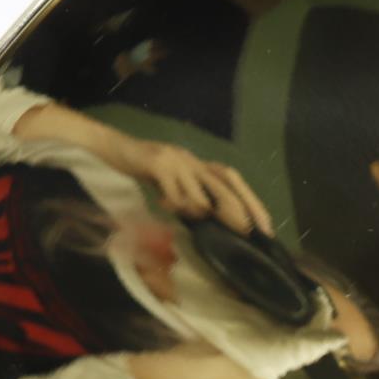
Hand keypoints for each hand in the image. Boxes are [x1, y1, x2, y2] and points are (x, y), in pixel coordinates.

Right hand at [130, 141, 273, 234]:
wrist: (114, 147)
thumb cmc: (144, 169)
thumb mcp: (171, 184)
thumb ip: (189, 199)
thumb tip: (207, 221)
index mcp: (199, 164)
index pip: (233, 181)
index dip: (252, 201)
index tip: (265, 227)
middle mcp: (193, 160)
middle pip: (226, 181)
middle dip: (240, 207)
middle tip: (248, 231)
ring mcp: (176, 159)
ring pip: (200, 187)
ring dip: (202, 208)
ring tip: (200, 220)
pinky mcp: (157, 162)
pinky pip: (173, 188)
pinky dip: (175, 202)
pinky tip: (166, 206)